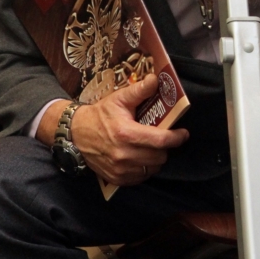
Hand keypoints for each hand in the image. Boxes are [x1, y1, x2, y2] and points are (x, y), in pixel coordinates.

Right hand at [69, 74, 189, 185]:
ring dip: (156, 158)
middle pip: (160, 157)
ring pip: (153, 168)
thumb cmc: (100, 115)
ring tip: (152, 147)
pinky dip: (145, 168)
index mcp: (126, 134)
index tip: (183, 134)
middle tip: (164, 138)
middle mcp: (124, 155)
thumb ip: (139, 90)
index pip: (161, 140)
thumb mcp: (119, 99)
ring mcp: (120, 169)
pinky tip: (141, 157)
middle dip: (166, 147)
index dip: (176, 138)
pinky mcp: (117, 179)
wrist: (76, 134)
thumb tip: (156, 79)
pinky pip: (141, 178)